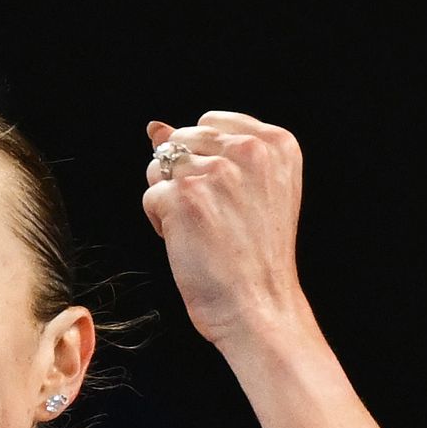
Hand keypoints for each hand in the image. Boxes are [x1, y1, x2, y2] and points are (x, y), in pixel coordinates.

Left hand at [141, 112, 307, 346]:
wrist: (258, 304)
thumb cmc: (255, 255)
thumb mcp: (252, 191)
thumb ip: (210, 152)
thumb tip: (155, 127)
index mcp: (276, 143)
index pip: (210, 123)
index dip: (205, 159)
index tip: (227, 194)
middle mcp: (249, 150)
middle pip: (181, 141)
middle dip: (184, 177)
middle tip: (216, 217)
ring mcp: (215, 172)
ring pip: (159, 166)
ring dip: (169, 199)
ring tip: (201, 228)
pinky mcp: (184, 196)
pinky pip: (150, 196)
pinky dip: (159, 222)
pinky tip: (188, 242)